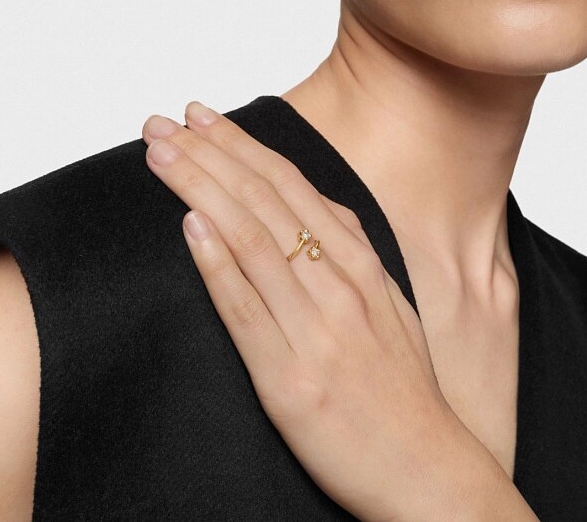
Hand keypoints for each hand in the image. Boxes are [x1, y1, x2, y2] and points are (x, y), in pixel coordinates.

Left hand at [142, 101, 454, 520]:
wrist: (426, 470)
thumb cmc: (400, 384)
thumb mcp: (388, 300)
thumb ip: (350, 249)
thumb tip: (310, 203)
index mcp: (359, 262)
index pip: (288, 184)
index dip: (240, 144)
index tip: (200, 116)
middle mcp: (338, 285)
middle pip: (263, 200)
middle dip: (208, 153)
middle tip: (160, 123)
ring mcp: (315, 329)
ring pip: (251, 239)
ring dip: (200, 190)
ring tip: (160, 156)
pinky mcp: (290, 378)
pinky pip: (246, 310)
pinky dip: (217, 263)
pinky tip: (190, 227)